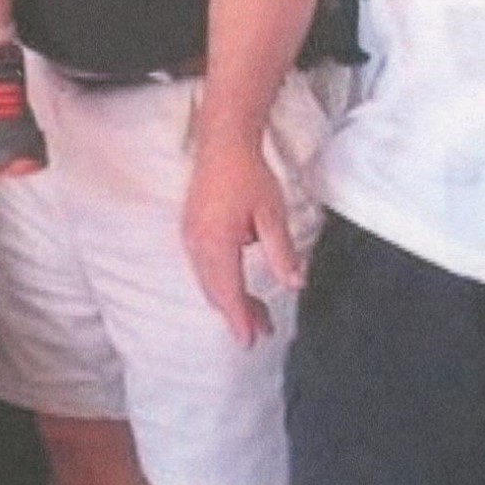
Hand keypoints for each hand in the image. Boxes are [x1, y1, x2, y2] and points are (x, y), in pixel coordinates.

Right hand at [182, 138, 304, 347]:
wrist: (222, 143)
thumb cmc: (247, 175)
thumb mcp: (271, 214)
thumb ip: (281, 252)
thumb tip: (295, 283)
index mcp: (216, 242)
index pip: (228, 291)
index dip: (240, 319)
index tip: (250, 341)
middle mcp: (197, 243)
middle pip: (215, 290)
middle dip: (237, 313)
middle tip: (263, 330)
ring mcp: (190, 235)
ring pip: (207, 280)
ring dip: (229, 298)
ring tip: (256, 311)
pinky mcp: (191, 228)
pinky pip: (202, 266)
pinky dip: (219, 282)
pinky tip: (237, 283)